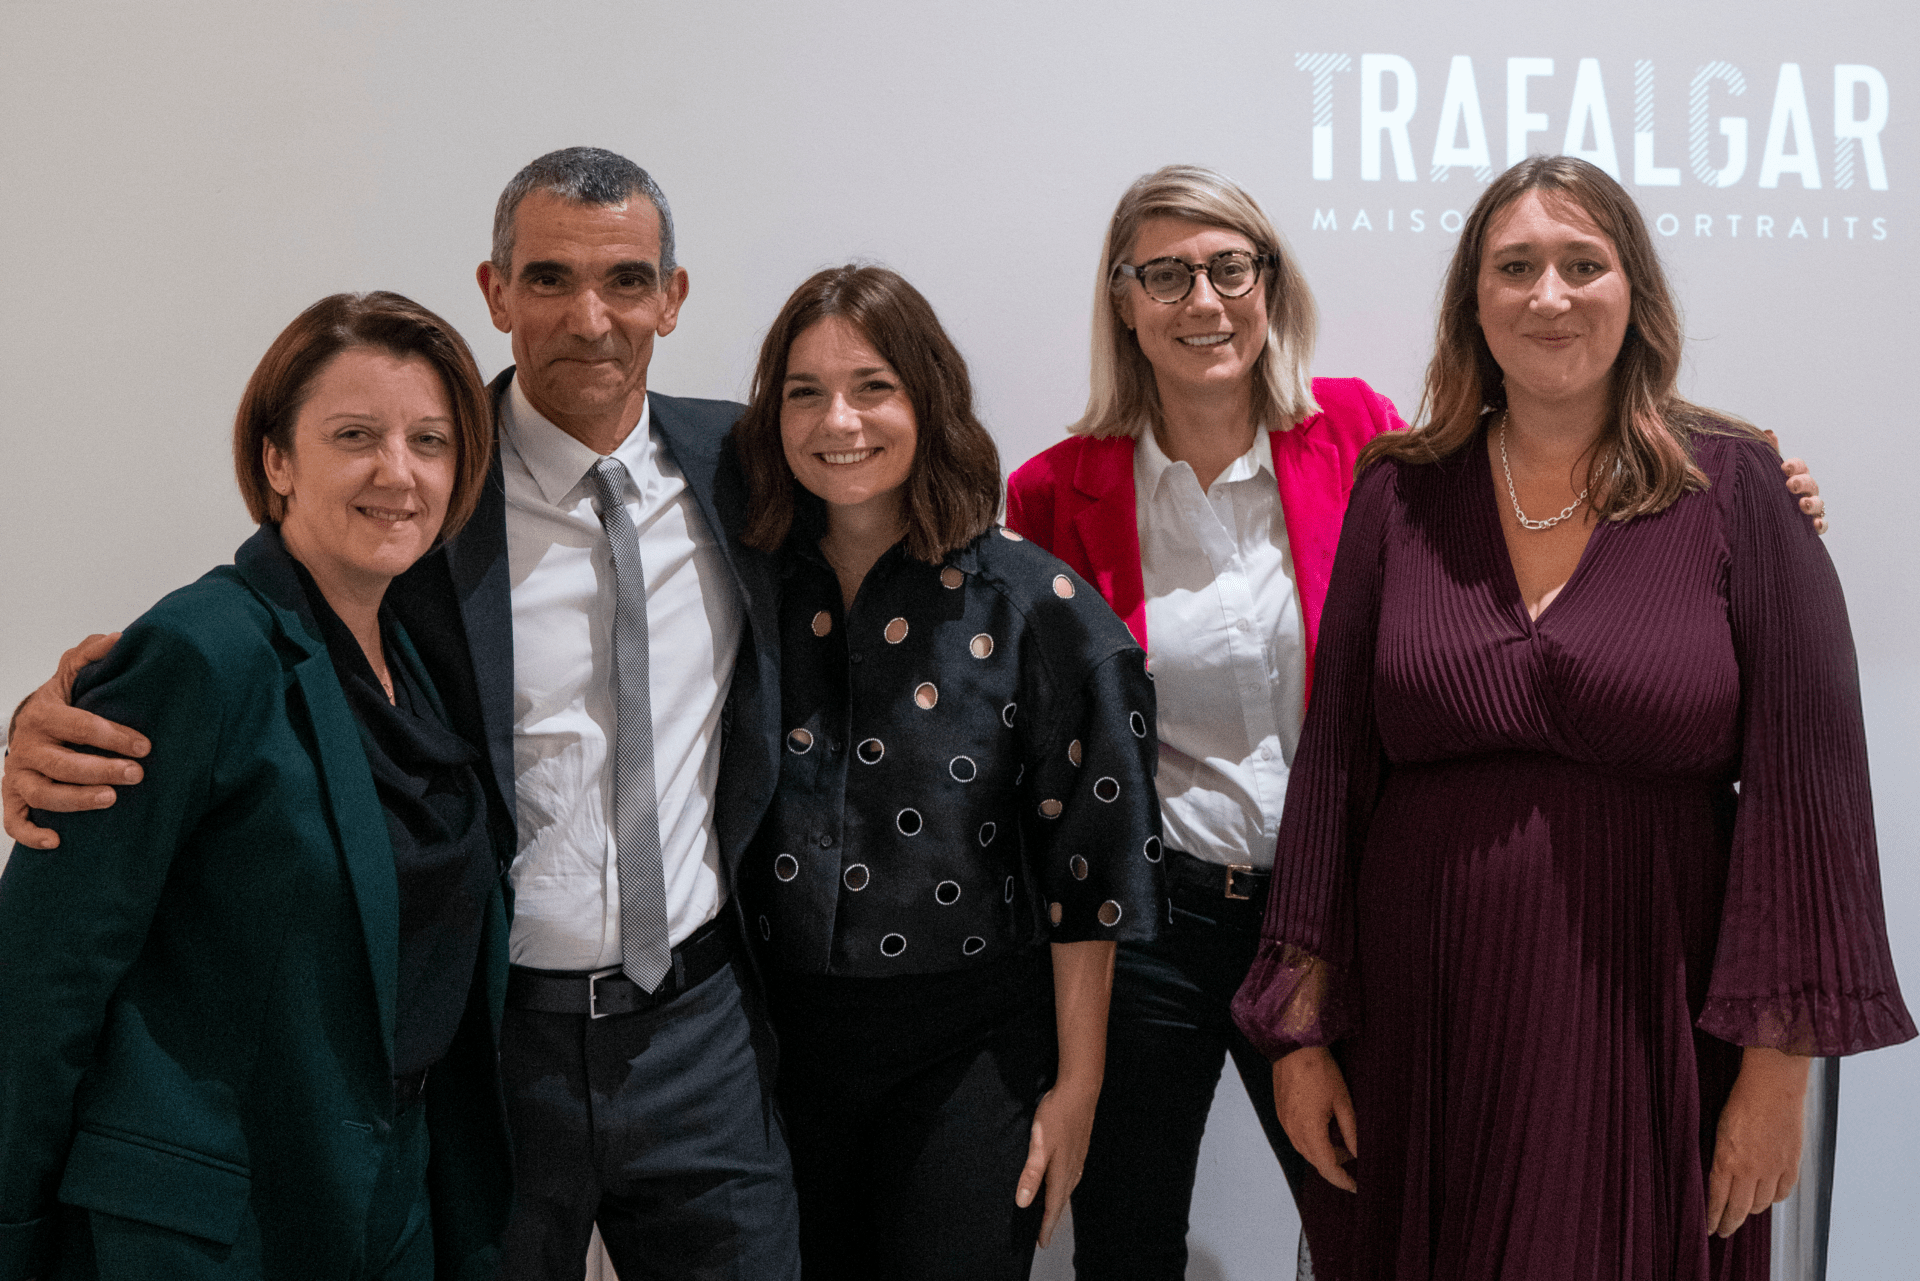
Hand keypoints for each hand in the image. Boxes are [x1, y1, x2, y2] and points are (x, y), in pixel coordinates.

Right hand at [3, 634, 147, 849]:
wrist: (33, 721)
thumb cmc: (64, 698)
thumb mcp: (75, 670)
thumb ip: (93, 653)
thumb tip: (120, 637)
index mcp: (44, 713)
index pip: (79, 725)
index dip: (112, 735)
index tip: (145, 745)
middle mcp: (27, 745)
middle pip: (62, 764)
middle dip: (100, 770)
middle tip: (137, 774)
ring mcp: (19, 773)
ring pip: (43, 794)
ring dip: (76, 800)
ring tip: (111, 800)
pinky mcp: (14, 797)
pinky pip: (14, 821)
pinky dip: (30, 834)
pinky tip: (57, 841)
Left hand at [1016, 1079, 1099, 1247]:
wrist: (1080, 1090)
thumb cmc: (1057, 1114)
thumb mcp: (1039, 1143)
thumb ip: (1031, 1173)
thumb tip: (1023, 1202)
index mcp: (1061, 1172)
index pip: (1053, 1206)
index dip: (1046, 1226)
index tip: (1041, 1243)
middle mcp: (1072, 1169)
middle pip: (1062, 1201)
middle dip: (1052, 1219)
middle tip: (1044, 1235)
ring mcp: (1078, 1158)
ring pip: (1068, 1189)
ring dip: (1058, 1204)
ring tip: (1051, 1214)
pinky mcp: (1079, 1148)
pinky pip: (1072, 1177)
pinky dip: (1064, 1188)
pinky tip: (1063, 1183)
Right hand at [1273, 1046, 1357, 1192]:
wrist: (1293, 1046)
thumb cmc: (1319, 1070)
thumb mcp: (1343, 1101)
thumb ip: (1351, 1131)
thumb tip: (1358, 1154)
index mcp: (1310, 1131)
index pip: (1327, 1168)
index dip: (1342, 1180)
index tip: (1356, 1186)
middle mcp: (1293, 1131)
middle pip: (1315, 1161)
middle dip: (1335, 1164)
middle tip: (1353, 1155)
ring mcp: (1284, 1122)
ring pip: (1305, 1150)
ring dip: (1323, 1151)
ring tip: (1341, 1139)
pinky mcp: (1281, 1113)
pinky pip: (1297, 1136)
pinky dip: (1312, 1140)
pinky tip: (1324, 1127)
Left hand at [1706, 1046, 1809, 1237]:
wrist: (1773, 1085)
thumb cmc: (1741, 1099)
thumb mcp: (1720, 1129)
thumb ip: (1720, 1156)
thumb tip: (1718, 1176)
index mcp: (1726, 1160)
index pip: (1718, 1200)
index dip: (1713, 1217)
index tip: (1709, 1228)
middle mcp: (1750, 1170)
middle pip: (1739, 1209)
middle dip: (1729, 1223)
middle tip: (1723, 1230)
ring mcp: (1773, 1169)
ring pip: (1761, 1204)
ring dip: (1751, 1209)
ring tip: (1743, 1209)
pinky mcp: (1792, 1164)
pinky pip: (1782, 1193)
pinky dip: (1773, 1197)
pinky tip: (1767, 1195)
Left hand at [1762, 432, 1826, 533]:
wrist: (1758, 521)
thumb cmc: (1763, 492)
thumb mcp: (1762, 473)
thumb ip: (1766, 454)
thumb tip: (1769, 432)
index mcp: (1792, 476)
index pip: (1799, 466)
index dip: (1795, 466)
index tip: (1784, 468)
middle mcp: (1804, 491)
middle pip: (1810, 483)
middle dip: (1803, 482)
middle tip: (1790, 485)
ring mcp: (1809, 508)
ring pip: (1818, 503)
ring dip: (1813, 502)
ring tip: (1803, 504)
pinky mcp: (1810, 527)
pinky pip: (1822, 525)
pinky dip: (1821, 524)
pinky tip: (1815, 525)